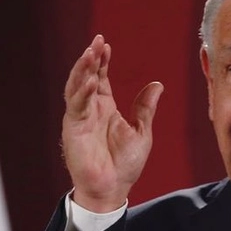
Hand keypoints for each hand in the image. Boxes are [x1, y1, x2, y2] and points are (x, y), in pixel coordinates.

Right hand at [62, 34, 162, 211]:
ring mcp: (80, 118)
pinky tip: (92, 80)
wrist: (112, 189)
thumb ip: (145, 108)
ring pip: (77, 87)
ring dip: (83, 70)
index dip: (102, 61)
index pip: (101, 78)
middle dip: (91, 58)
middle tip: (97, 41)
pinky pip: (76, 106)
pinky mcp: (73, 129)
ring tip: (90, 53)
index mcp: (105, 108)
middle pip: (87, 77)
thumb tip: (157, 85)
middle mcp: (90, 109)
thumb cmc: (124, 165)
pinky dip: (83, 92)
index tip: (106, 44)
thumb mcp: (141, 132)